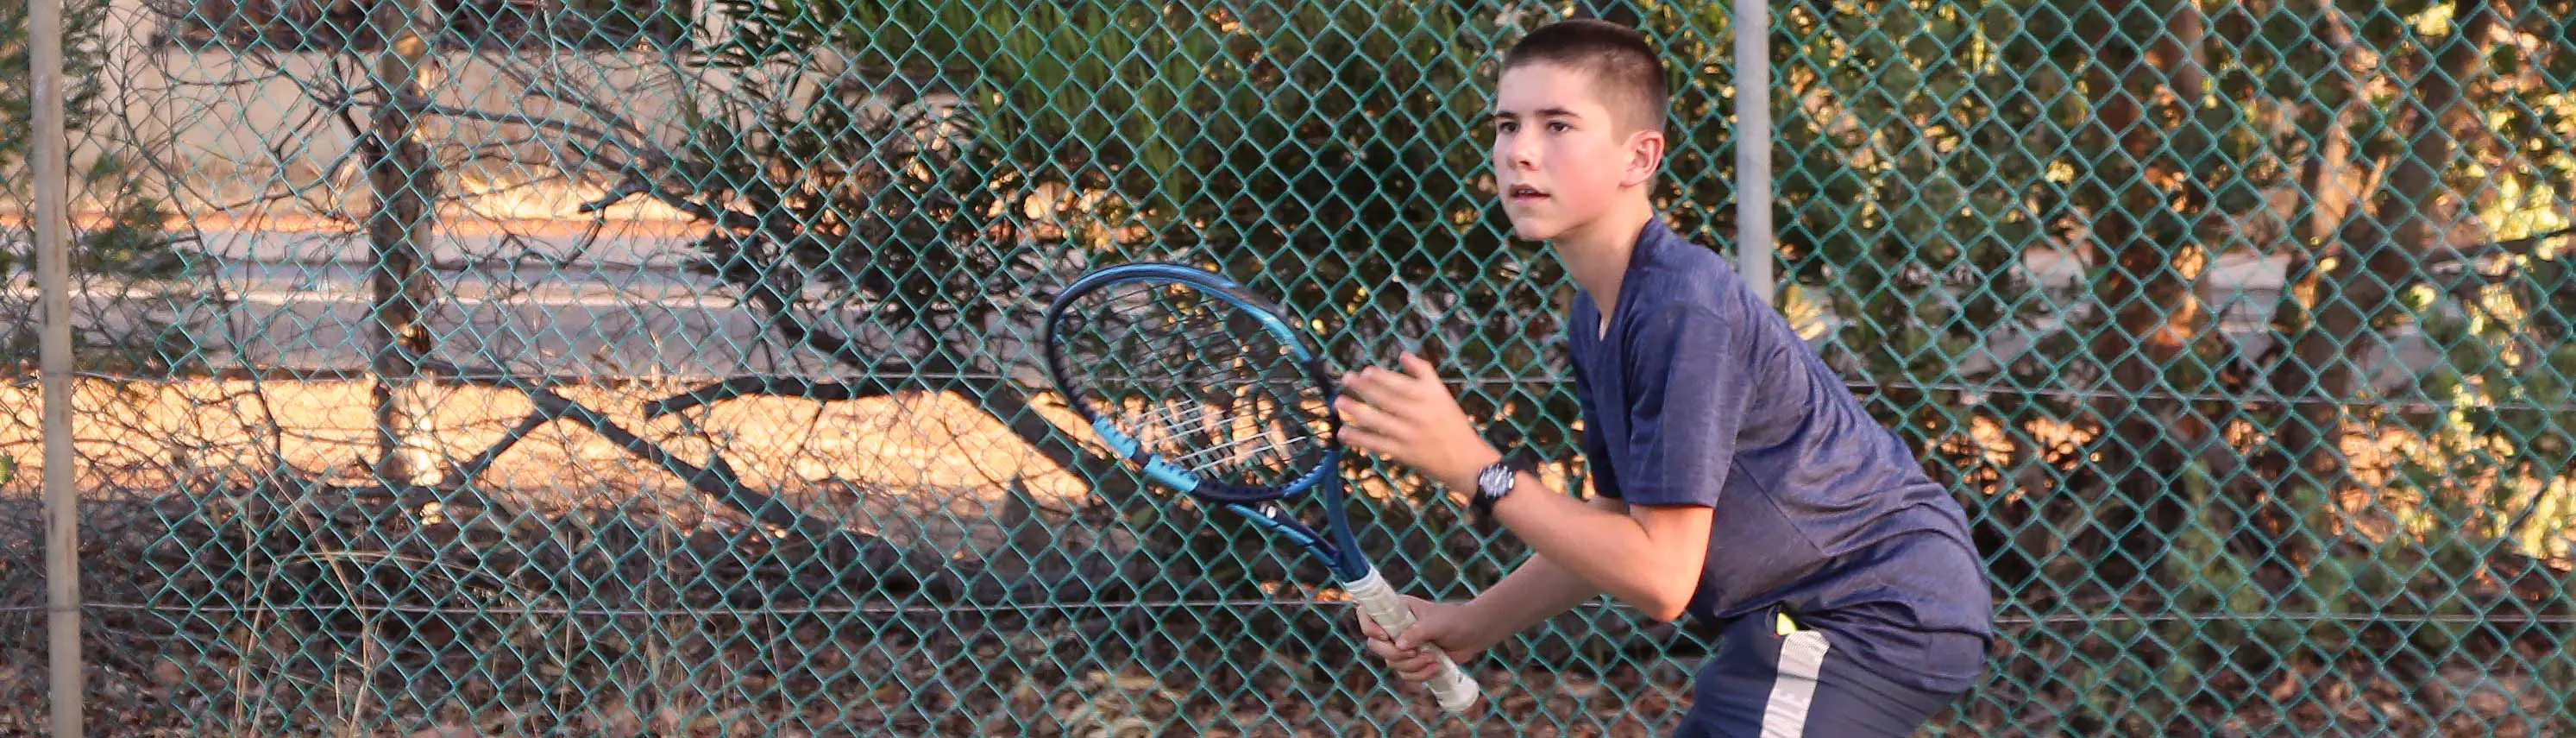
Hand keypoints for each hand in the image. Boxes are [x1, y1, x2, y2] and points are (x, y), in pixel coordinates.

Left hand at [1335, 352, 1500, 490]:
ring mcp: (1410, 434)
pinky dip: (1359, 438)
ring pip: (1378, 421)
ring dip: (1355, 411)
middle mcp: (1419, 414)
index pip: (1401, 384)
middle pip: (1386, 399)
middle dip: (1363, 389)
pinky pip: (1377, 443)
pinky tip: (1344, 432)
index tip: (1365, 371)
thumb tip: (1403, 354)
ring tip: (1338, 402)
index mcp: (1430, 397)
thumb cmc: (1452, 424)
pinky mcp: (1403, 453)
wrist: (1466, 461)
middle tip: (1345, 379)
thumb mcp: (1442, 394)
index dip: (1382, 377)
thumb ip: (1424, 372)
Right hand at [1355, 595, 1487, 682]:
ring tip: (1433, 658)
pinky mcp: (1412, 661)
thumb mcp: (1436, 623)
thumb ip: (1417, 632)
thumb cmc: (1454, 620)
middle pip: (1376, 645)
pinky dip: (1420, 674)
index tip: (1385, 636)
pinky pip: (1405, 674)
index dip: (1369, 627)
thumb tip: (1400, 646)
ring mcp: (1402, 646)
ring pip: (1391, 663)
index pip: (1367, 614)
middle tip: (1414, 652)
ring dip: (1413, 665)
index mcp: (1396, 610)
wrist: (1473, 634)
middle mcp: (1394, 627)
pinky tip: (1436, 666)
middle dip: (1394, 654)